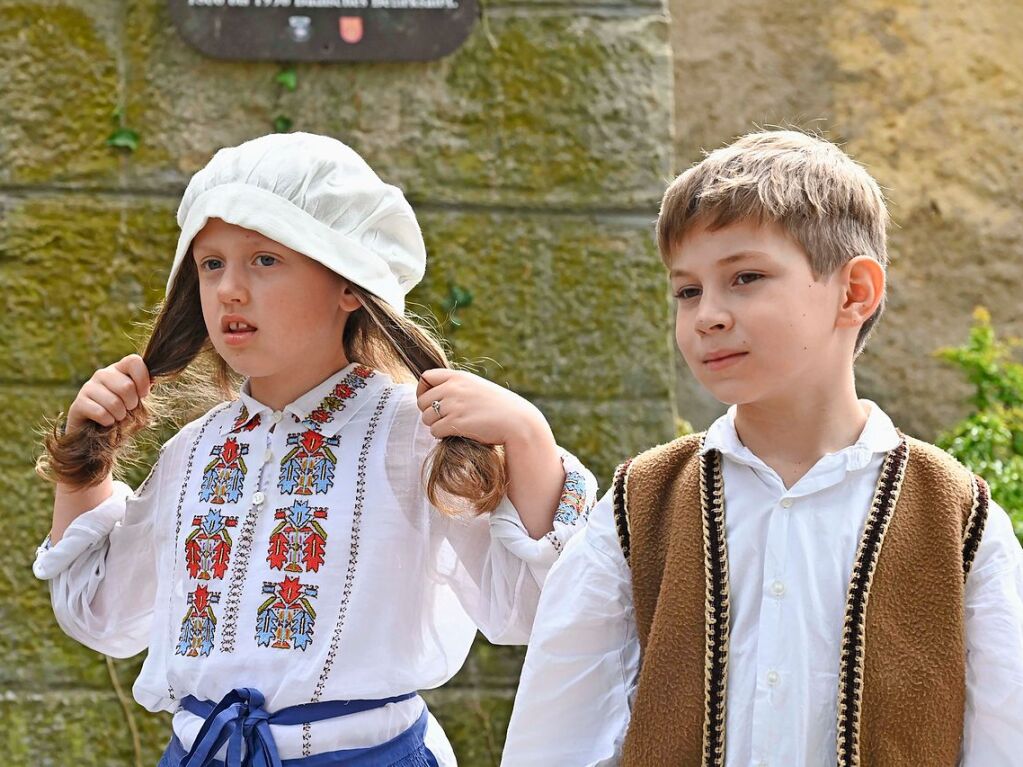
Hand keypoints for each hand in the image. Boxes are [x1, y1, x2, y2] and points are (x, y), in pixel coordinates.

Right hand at [66, 354, 151, 432]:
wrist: (98, 433)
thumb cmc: (122, 413)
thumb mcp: (137, 400)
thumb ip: (145, 388)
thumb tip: (153, 380)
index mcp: (119, 369)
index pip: (134, 361)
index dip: (143, 380)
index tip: (144, 395)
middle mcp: (102, 374)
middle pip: (126, 386)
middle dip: (132, 404)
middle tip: (128, 410)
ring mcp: (88, 387)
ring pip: (114, 402)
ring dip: (120, 415)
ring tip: (117, 417)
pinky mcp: (78, 403)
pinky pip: (101, 413)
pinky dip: (108, 421)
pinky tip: (106, 422)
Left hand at [416, 369, 548, 446]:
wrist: (517, 421)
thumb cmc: (500, 407)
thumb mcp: (477, 387)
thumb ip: (458, 387)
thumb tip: (436, 395)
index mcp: (458, 376)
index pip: (426, 377)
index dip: (423, 390)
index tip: (431, 400)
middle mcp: (453, 388)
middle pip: (421, 400)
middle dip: (429, 411)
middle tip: (442, 418)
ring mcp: (454, 405)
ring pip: (426, 418)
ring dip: (435, 425)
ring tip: (450, 426)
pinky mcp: (456, 423)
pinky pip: (434, 431)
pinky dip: (441, 435)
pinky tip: (454, 433)